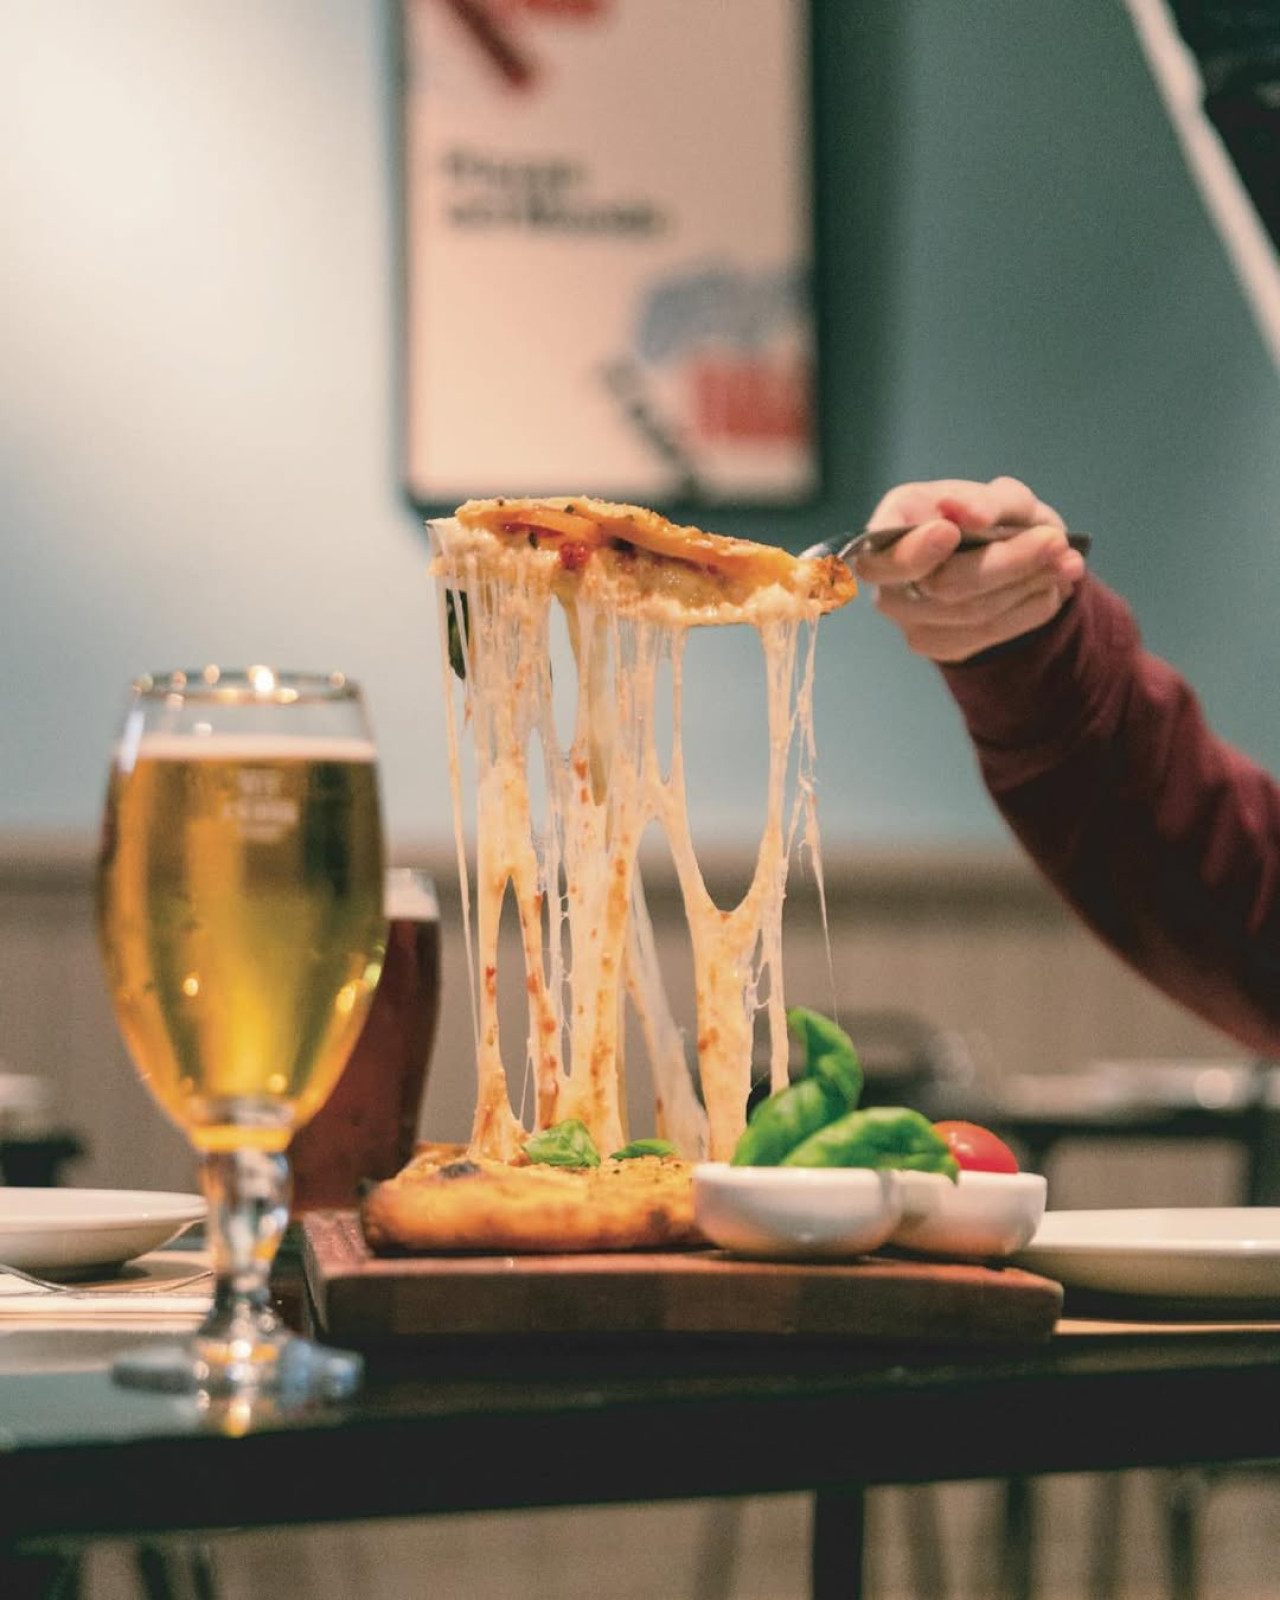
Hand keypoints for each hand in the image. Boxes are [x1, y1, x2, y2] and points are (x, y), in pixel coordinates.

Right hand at [856, 476, 1085, 662]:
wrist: (1005, 553)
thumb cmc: (989, 515)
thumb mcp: (998, 496)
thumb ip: (985, 500)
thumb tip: (971, 514)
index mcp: (890, 528)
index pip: (879, 557)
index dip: (912, 551)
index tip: (950, 531)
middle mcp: (888, 580)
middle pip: (942, 584)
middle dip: (1007, 562)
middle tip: (1056, 541)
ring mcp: (910, 619)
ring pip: (972, 612)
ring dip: (1029, 584)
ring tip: (1069, 561)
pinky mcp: (940, 645)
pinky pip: (989, 634)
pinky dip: (1030, 609)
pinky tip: (1051, 588)